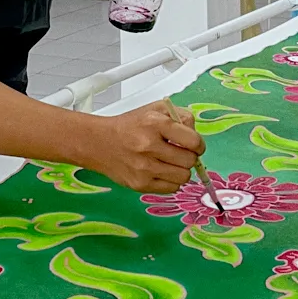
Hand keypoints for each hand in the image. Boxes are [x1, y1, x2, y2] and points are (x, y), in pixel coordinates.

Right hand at [89, 102, 204, 193]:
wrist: (99, 143)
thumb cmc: (130, 126)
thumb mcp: (156, 109)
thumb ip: (182, 117)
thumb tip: (197, 139)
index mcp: (155, 123)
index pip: (193, 141)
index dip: (198, 144)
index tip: (194, 145)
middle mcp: (149, 145)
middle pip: (190, 160)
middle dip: (189, 156)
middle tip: (180, 153)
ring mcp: (144, 167)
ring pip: (183, 177)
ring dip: (181, 170)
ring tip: (170, 162)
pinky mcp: (140, 184)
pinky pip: (171, 188)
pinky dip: (171, 181)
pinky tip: (162, 171)